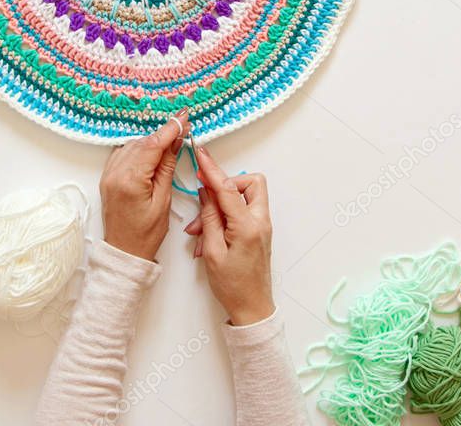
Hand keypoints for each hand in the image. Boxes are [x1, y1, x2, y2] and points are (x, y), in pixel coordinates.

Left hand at [99, 111, 188, 260]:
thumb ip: (166, 167)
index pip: (152, 145)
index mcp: (130, 180)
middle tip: (182, 128)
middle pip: (142, 143)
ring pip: (131, 145)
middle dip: (162, 134)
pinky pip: (122, 153)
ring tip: (169, 141)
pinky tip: (150, 151)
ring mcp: (108, 174)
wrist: (124, 251)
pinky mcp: (107, 177)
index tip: (183, 116)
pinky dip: (137, 148)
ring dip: (150, 141)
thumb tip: (174, 142)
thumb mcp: (164, 200)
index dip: (169, 129)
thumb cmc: (146, 233)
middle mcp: (115, 173)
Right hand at [185, 144, 274, 325]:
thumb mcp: (211, 251)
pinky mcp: (258, 231)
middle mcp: (259, 221)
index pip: (227, 188)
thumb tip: (206, 192)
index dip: (211, 169)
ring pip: (246, 195)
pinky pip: (242, 211)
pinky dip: (225, 216)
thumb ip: (209, 217)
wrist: (252, 308)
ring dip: (221, 204)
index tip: (201, 153)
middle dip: (226, 183)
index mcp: (247, 226)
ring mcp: (261, 226)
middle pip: (249, 183)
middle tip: (204, 195)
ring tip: (199, 228)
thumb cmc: (232, 286)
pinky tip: (207, 235)